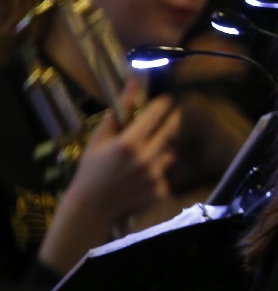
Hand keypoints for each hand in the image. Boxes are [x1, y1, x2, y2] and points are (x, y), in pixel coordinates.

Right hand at [38, 82, 180, 273]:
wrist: (92, 207)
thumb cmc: (92, 168)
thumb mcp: (100, 138)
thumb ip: (119, 110)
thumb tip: (133, 82)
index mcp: (129, 143)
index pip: (155, 114)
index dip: (163, 104)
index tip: (167, 99)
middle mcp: (146, 159)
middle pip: (170, 131)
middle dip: (172, 121)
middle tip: (172, 115)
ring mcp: (155, 176)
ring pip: (169, 153)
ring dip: (162, 149)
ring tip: (146, 153)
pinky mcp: (161, 190)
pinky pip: (166, 173)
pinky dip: (158, 170)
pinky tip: (142, 175)